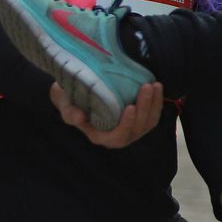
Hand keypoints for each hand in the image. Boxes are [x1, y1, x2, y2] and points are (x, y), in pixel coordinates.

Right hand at [49, 81, 163, 147]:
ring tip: (154, 85)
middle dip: (145, 109)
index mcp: (101, 135)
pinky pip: (153, 114)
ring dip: (153, 104)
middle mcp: (118, 135)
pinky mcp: (139, 117)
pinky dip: (157, 101)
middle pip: (137, 129)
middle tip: (145, 87)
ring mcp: (131, 127)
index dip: (126, 125)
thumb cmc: (71, 99)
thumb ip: (69, 112)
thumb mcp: (65, 104)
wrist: (80, 89)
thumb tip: (79, 117)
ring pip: (148, 122)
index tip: (130, 107)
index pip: (118, 136)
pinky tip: (157, 86)